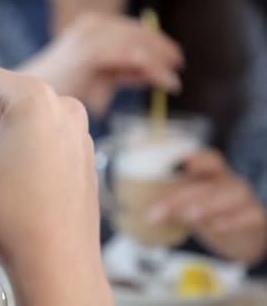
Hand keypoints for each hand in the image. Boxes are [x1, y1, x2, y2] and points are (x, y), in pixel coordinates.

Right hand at [20, 12, 182, 114]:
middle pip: (138, 33)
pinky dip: (153, 69)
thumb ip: (123, 71)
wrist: (28, 98)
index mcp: (91, 26)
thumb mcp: (99, 76)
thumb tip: (153, 72)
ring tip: (173, 79)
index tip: (174, 58)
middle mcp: (92, 25)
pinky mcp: (91, 52)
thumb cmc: (59, 92)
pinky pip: (133, 57)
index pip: (131, 29)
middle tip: (178, 65)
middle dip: (161, 49)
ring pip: (139, 44)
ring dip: (160, 61)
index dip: (155, 42)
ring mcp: (91, 36)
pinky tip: (166, 82)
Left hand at [148, 149, 266, 264]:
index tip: (181, 162)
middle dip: (182, 196)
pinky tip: (216, 227)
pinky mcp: (255, 218)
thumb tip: (138, 208)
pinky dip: (234, 220)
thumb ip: (168, 203)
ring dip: (209, 204)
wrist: (237, 236)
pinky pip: (251, 215)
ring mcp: (244, 199)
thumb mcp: (185, 204)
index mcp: (210, 173)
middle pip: (210, 182)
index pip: (209, 159)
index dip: (197, 158)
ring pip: (233, 194)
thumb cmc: (206, 211)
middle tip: (159, 211)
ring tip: (188, 216)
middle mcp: (228, 181)